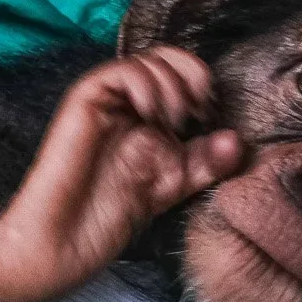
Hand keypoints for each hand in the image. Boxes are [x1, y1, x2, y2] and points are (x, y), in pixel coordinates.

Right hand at [0, 47, 244, 301]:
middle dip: (192, 75)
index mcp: (146, 117)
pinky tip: (152, 115)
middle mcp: (125, 104)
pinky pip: (116, 72)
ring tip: (175, 119)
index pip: (179, 73)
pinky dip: (143, 84)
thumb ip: (205, 163)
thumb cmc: (109, 218)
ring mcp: (104, 102)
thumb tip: (238, 139)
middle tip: (199, 110)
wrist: (64, 243)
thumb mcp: (172, 187)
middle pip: (165, 57)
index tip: (212, 114)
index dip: (202, 82)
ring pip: (144, 60)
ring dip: (171, 83)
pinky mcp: (83, 104)